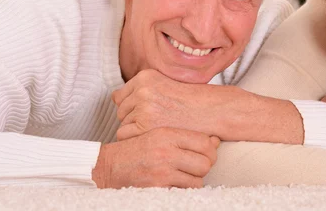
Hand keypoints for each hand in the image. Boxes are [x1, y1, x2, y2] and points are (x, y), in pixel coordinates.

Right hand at [92, 127, 219, 188]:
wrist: (109, 166)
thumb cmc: (137, 149)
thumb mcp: (160, 134)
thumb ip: (186, 136)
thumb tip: (215, 140)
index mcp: (168, 134)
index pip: (205, 142)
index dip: (211, 150)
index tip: (206, 154)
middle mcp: (166, 151)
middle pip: (205, 163)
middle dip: (204, 167)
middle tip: (196, 167)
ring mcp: (162, 171)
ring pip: (197, 180)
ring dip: (194, 180)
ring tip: (183, 175)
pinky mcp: (157, 188)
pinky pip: (183, 192)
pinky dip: (182, 189)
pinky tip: (174, 183)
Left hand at [112, 69, 238, 140]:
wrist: (210, 111)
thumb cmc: (191, 101)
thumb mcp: (165, 85)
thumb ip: (143, 89)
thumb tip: (114, 98)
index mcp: (145, 76)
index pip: (120, 96)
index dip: (131, 107)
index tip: (146, 113)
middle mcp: (141, 89)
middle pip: (120, 110)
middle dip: (133, 118)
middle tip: (154, 123)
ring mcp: (142, 107)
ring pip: (123, 123)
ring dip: (136, 129)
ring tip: (157, 129)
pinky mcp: (144, 125)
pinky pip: (126, 135)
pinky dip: (136, 139)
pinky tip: (153, 137)